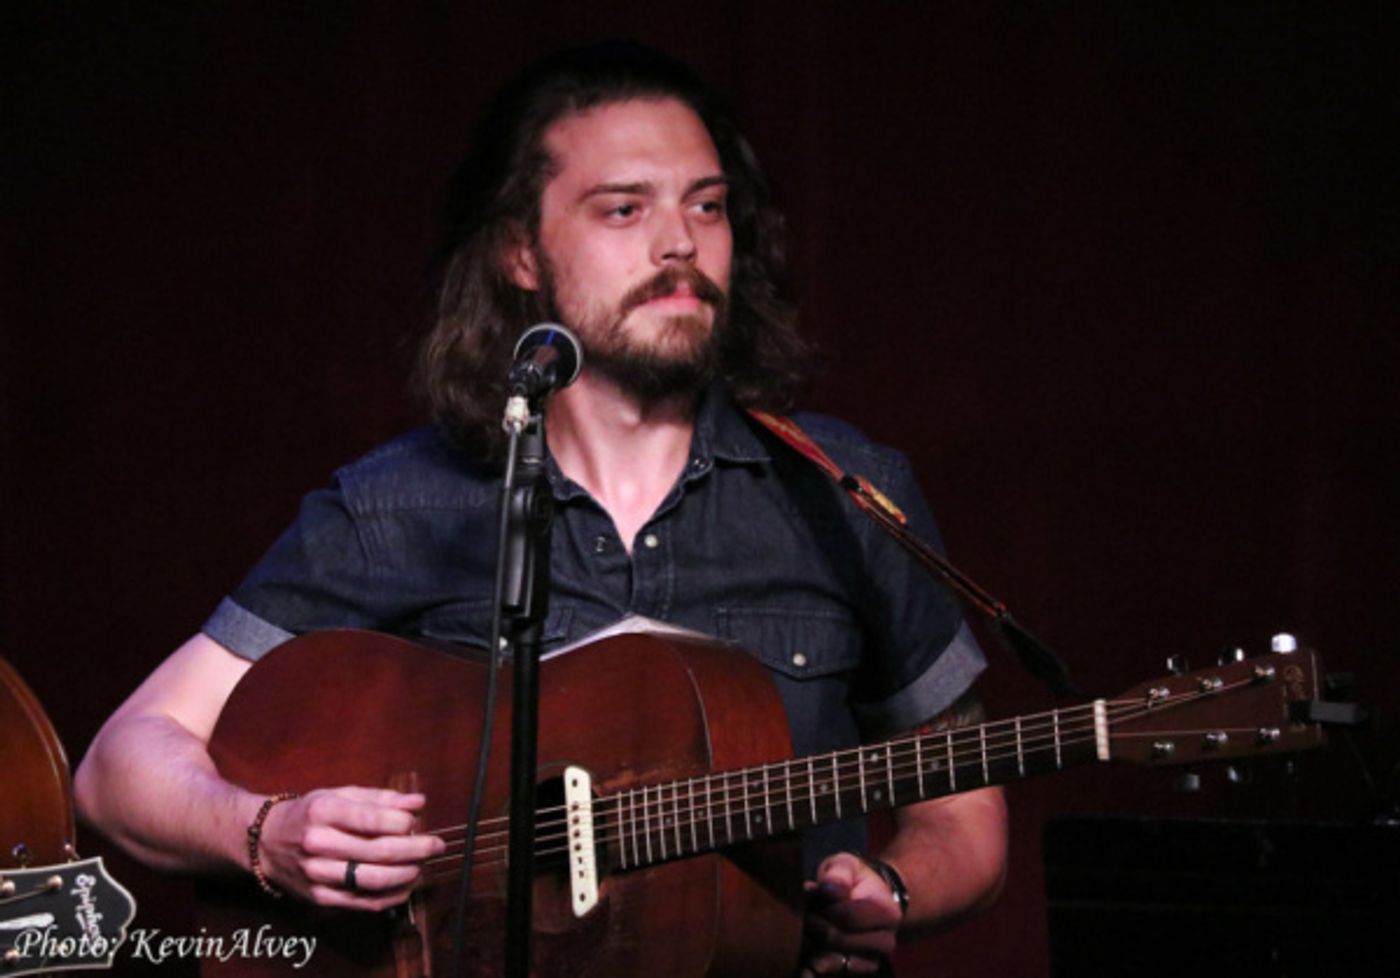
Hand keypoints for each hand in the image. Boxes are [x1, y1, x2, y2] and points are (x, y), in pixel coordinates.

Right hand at [256, 786, 445, 910]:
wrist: (266, 842)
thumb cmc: (310, 814)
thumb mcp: (339, 795)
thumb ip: (379, 798)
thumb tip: (417, 802)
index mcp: (324, 812)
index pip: (372, 820)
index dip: (403, 823)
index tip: (417, 822)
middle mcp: (318, 843)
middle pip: (378, 852)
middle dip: (415, 849)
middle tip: (436, 845)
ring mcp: (317, 873)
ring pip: (372, 880)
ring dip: (406, 874)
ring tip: (422, 866)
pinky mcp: (320, 897)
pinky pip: (363, 902)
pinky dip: (391, 896)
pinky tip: (406, 886)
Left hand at [799, 852, 901, 976]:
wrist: (869, 897)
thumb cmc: (854, 879)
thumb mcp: (847, 865)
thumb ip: (840, 873)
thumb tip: (830, 888)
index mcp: (887, 913)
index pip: (847, 916)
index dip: (823, 908)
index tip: (807, 897)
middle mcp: (886, 941)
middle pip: (839, 940)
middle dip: (814, 927)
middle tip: (801, 914)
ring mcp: (872, 959)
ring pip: (835, 960)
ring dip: (812, 946)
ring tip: (802, 928)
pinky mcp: (858, 970)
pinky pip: (833, 972)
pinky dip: (815, 961)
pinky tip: (805, 947)